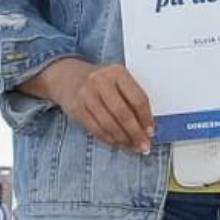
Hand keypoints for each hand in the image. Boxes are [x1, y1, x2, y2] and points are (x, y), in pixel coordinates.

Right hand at [38, 58, 152, 153]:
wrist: (68, 76)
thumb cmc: (100, 81)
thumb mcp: (117, 80)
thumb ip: (131, 98)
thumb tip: (146, 126)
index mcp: (117, 73)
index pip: (137, 98)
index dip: (146, 118)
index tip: (151, 131)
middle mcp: (101, 82)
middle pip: (123, 113)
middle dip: (136, 133)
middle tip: (143, 145)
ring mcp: (87, 95)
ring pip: (109, 124)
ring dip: (123, 139)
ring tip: (132, 146)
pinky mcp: (77, 109)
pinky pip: (96, 129)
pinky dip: (109, 139)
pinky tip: (117, 142)